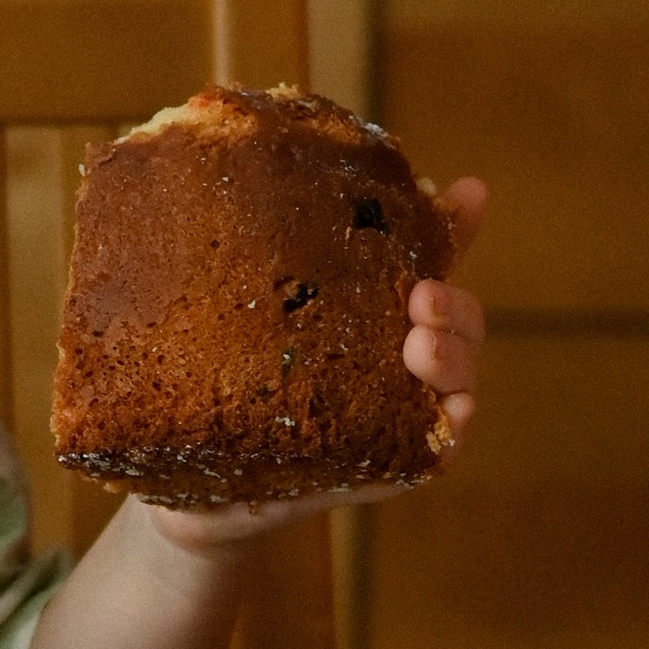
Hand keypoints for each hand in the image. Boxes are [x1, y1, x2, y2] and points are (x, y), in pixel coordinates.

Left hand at [136, 176, 489, 553]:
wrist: (182, 492)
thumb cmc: (206, 391)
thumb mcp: (221, 313)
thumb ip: (235, 255)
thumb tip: (200, 156)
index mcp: (361, 307)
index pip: (422, 256)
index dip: (453, 224)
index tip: (466, 192)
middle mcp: (389, 355)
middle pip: (456, 316)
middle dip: (455, 301)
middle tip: (422, 296)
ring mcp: (393, 413)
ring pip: (456, 378)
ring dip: (457, 358)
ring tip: (423, 347)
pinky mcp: (383, 468)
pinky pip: (433, 449)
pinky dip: (452, 429)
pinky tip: (450, 414)